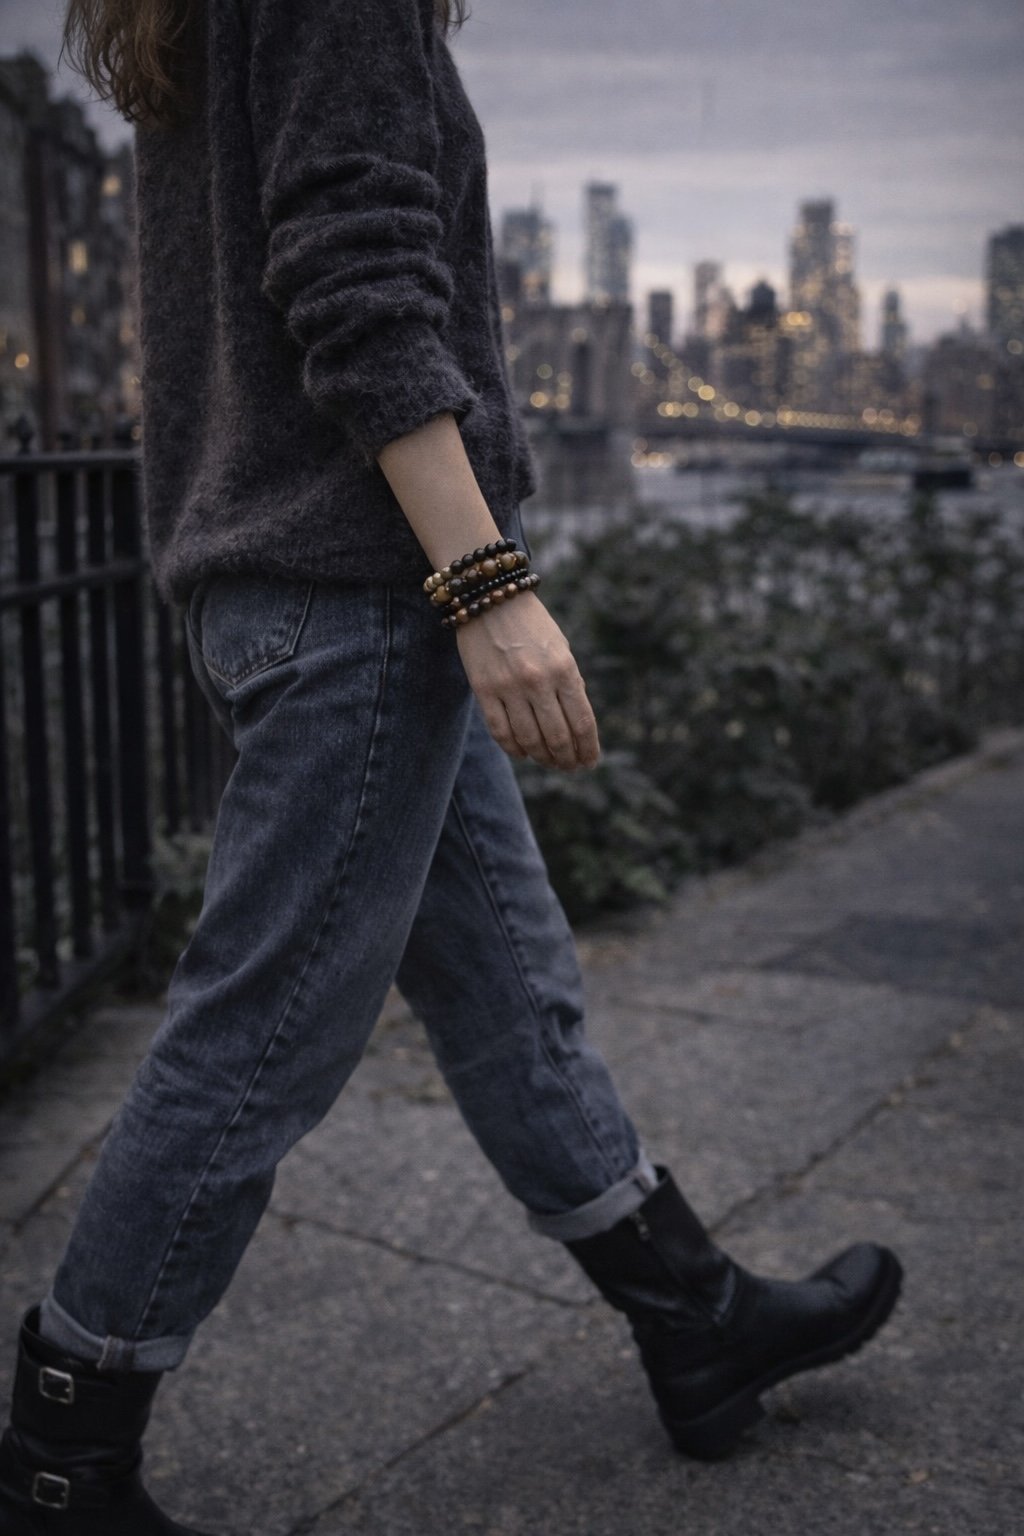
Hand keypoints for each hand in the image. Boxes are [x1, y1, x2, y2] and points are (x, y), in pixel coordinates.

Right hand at [455, 593, 599, 770]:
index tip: (590, 762)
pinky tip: (523, 753)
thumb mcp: (561, 650)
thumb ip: (570, 685)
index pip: (582, 722)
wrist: (490, 598)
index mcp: (564, 669)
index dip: (588, 748)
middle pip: (558, 737)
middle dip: (567, 759)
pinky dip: (514, 749)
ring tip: (549, 762)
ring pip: (529, 740)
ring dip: (543, 758)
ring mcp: (509, 687)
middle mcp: (538, 681)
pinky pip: (501, 732)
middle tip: (570, 767)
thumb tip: (577, 728)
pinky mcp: (483, 690)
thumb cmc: (532, 626)